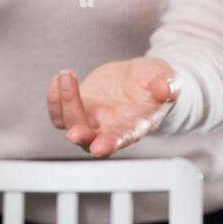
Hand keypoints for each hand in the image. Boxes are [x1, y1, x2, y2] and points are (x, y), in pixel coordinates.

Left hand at [46, 58, 178, 156]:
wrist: (143, 80)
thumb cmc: (157, 83)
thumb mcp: (167, 77)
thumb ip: (168, 84)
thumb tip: (165, 88)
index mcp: (137, 124)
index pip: (124, 136)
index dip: (111, 142)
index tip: (99, 148)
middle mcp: (111, 128)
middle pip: (91, 139)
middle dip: (81, 136)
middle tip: (73, 132)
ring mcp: (93, 120)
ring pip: (70, 124)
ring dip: (64, 103)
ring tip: (66, 75)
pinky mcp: (80, 109)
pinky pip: (59, 113)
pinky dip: (54, 99)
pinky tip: (57, 80)